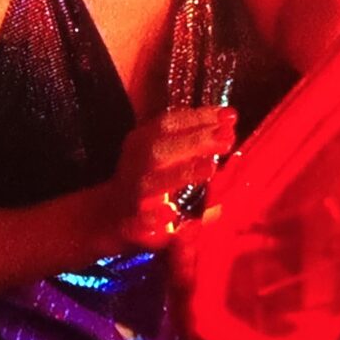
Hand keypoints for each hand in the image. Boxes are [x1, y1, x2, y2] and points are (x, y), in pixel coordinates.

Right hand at [104, 107, 235, 248]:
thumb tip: (228, 123)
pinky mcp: (128, 223)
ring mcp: (130, 193)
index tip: (229, 116)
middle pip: (160, 148)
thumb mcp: (166, 153)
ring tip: (209, 167)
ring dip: (180, 173)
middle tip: (227, 137)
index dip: (199, 117)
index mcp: (142, 142)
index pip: (169, 123)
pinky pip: (139, 220)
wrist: (110, 215)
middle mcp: (135, 164)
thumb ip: (194, 140)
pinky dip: (155, 217)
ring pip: (150, 182)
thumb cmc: (149, 178)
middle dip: (195, 141)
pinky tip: (172, 213)